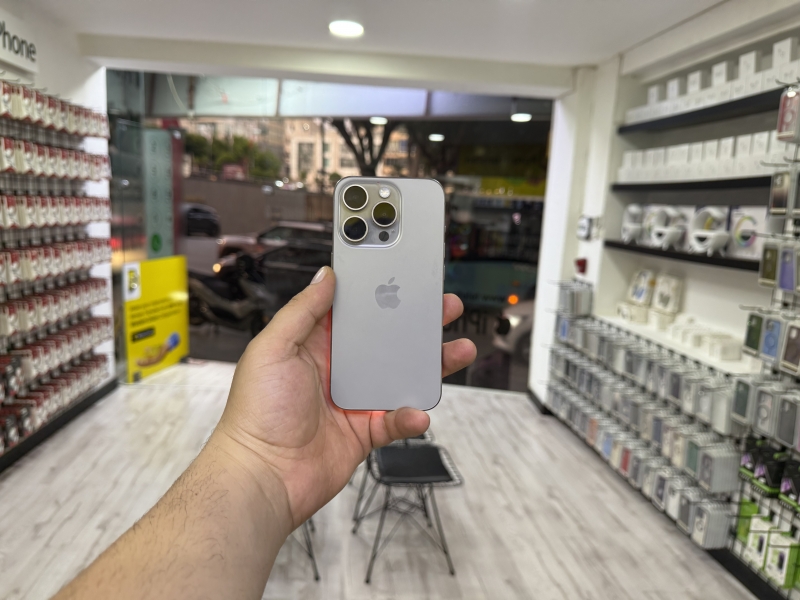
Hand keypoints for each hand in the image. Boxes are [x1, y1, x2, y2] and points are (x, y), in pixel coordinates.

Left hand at [212, 266, 475, 528]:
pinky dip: (410, 416)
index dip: (378, 294)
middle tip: (443, 307)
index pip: (353, 312)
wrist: (263, 476)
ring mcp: (353, 401)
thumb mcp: (273, 348)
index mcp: (313, 345)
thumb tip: (325, 276)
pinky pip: (396, 419)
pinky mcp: (363, 431)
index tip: (404, 277)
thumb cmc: (257, 413)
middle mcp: (336, 370)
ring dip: (428, 366)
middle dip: (415, 324)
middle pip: (385, 341)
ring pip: (399, 377)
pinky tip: (418, 412)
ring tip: (458, 350)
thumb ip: (302, 311)